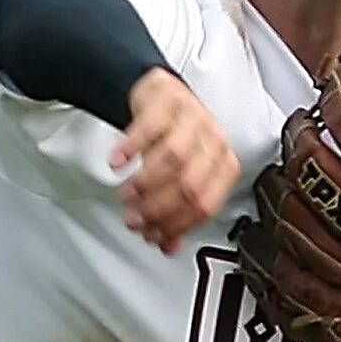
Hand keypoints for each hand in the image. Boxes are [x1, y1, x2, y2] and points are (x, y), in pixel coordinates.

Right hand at [113, 70, 240, 254]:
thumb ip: (177, 213)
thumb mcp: (181, 176)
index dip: (176, 224)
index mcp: (223, 166)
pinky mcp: (168, 101)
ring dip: (144, 183)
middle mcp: (213, 142)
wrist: (163, 96)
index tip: (152, 233)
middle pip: (188, 185)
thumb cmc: (176, 138)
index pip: (205, 206)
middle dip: (157, 208)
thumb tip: (168, 245)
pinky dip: (129, 149)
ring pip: (172, 159)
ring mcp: (193, 119)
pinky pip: (148, 127)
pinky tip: (117, 162)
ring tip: (125, 195)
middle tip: (134, 218)